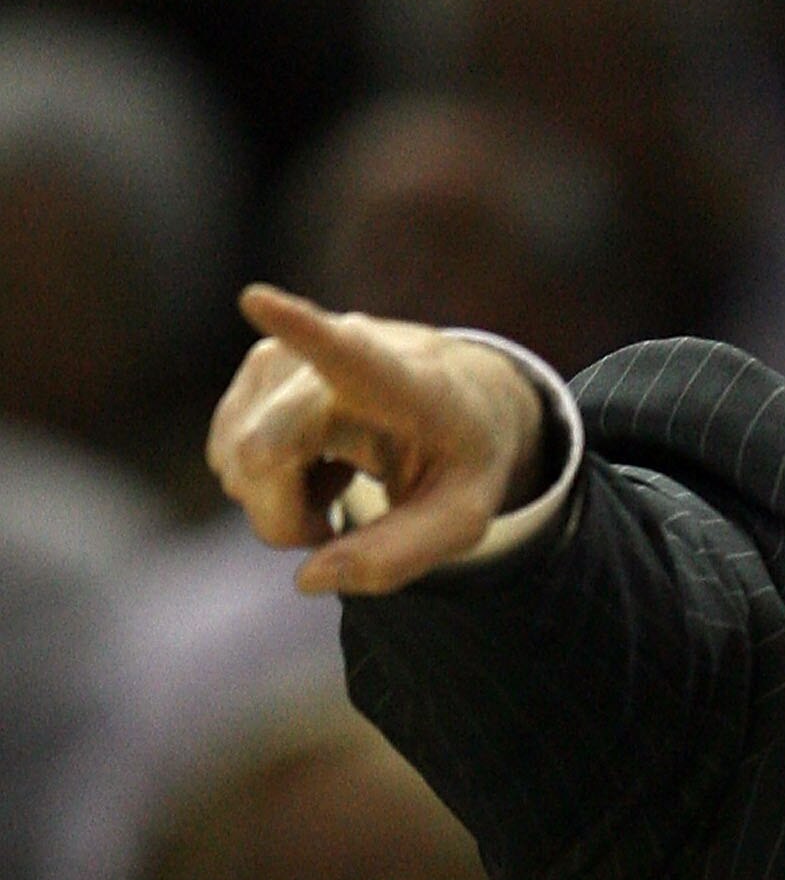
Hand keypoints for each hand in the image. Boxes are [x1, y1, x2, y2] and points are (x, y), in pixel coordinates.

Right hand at [205, 284, 548, 595]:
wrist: (457, 398)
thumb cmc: (461, 460)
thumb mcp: (460, 520)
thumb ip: (396, 557)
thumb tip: (307, 578)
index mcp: (400, 379)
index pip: (347, 354)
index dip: (298, 328)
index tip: (256, 301)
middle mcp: (330, 354)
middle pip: (259, 458)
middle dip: (285, 518)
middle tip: (337, 526)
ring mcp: (282, 355)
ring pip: (235, 463)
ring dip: (279, 501)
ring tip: (338, 480)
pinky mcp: (254, 369)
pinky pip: (227, 455)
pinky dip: (265, 482)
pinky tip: (313, 464)